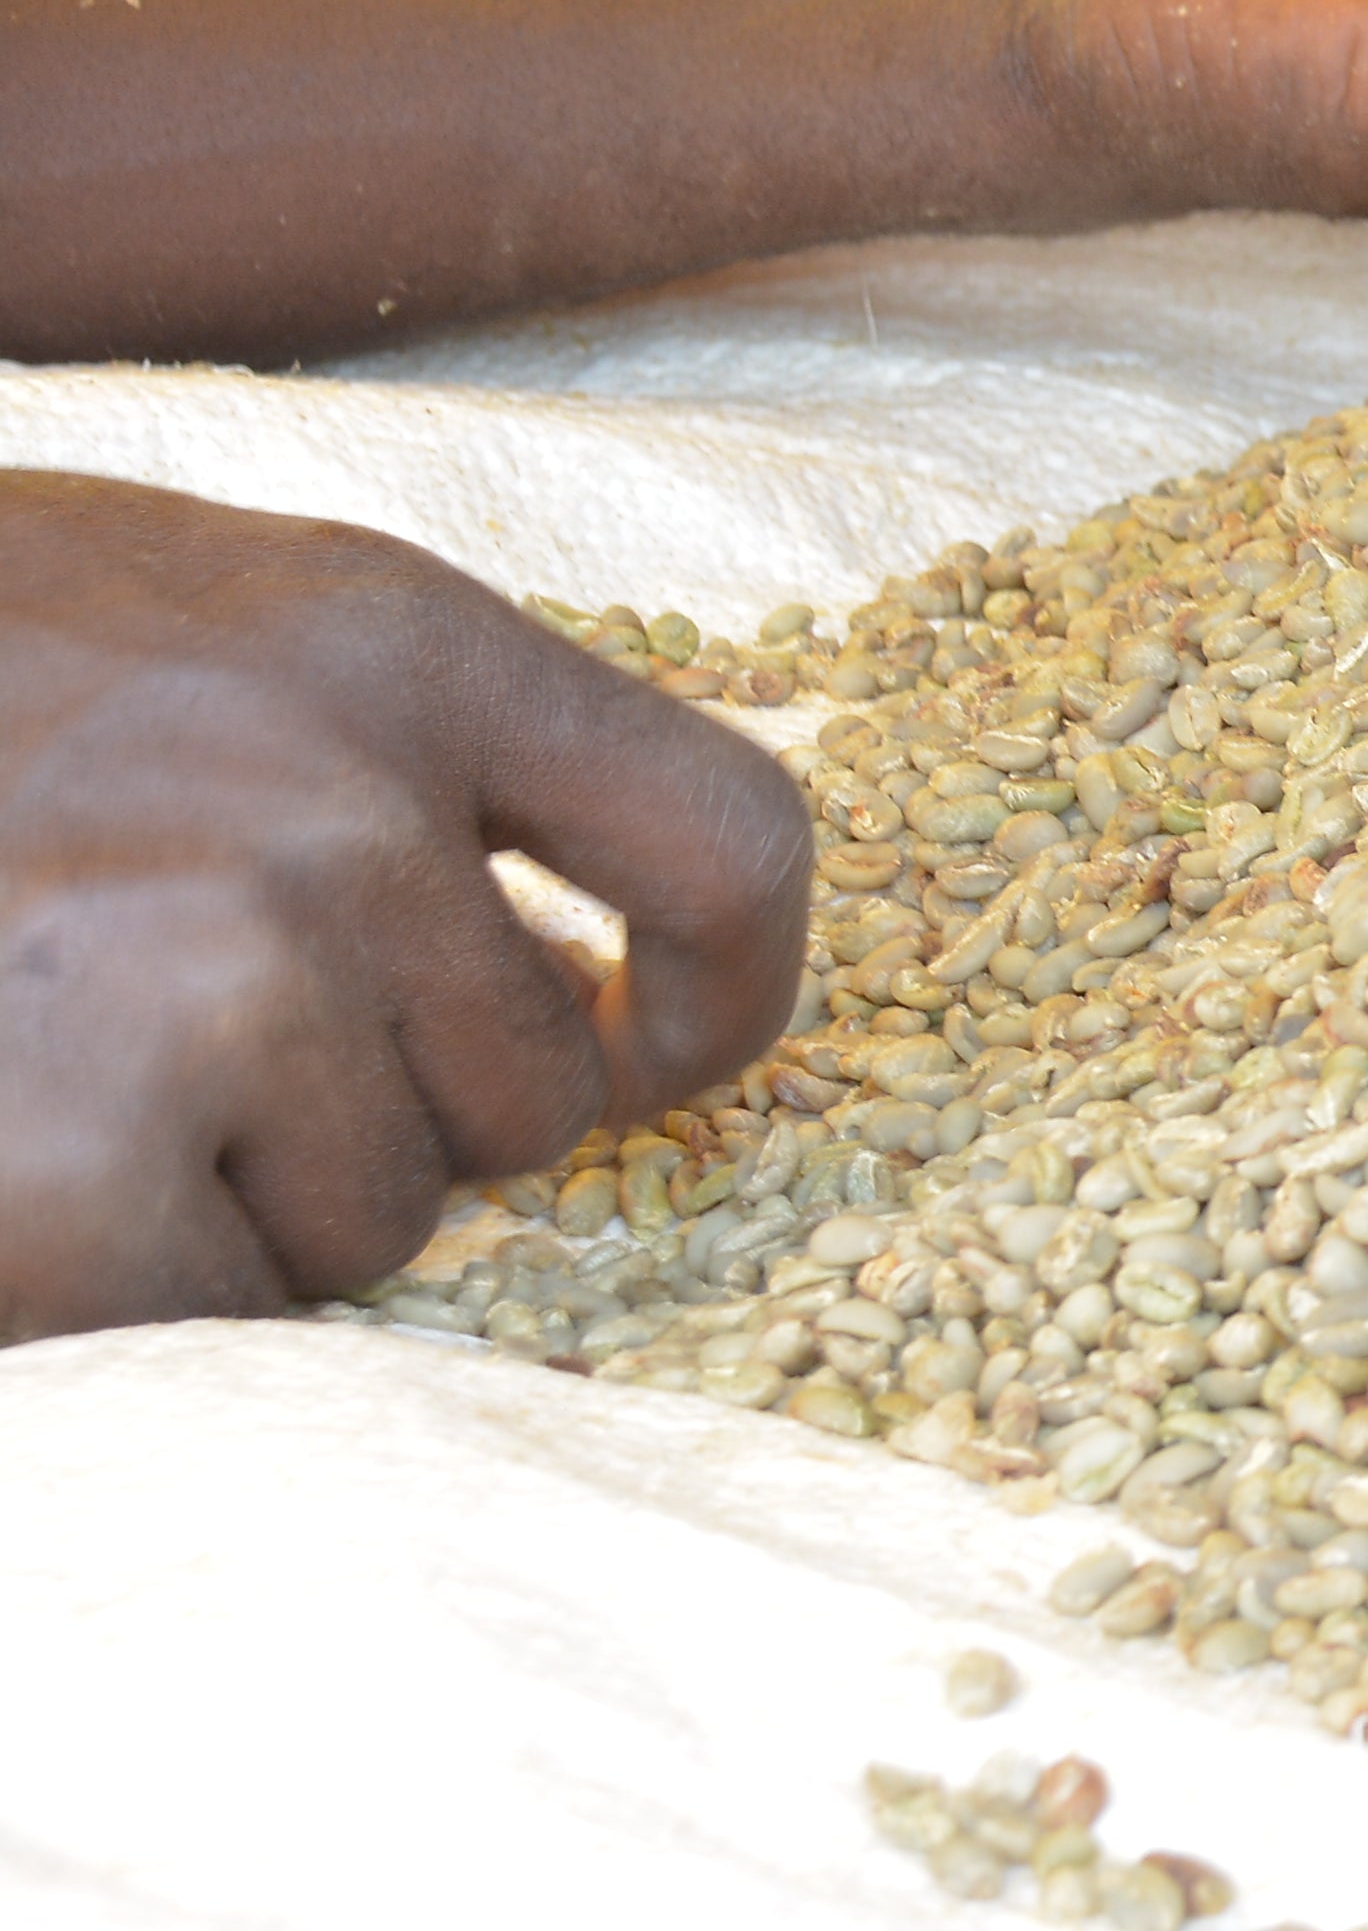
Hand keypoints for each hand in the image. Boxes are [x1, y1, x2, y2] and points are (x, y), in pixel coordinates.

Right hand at [0, 477, 810, 1339]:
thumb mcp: (158, 622)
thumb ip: (376, 742)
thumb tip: (578, 948)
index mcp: (386, 645)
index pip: (726, 834)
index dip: (732, 986)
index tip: (671, 1059)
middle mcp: (339, 804)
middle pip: (537, 1086)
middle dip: (386, 1110)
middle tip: (158, 1034)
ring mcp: (218, 984)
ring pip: (383, 1218)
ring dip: (240, 1201)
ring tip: (46, 1070)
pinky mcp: (87, 1169)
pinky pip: (227, 1308)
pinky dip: (121, 1287)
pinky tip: (15, 1169)